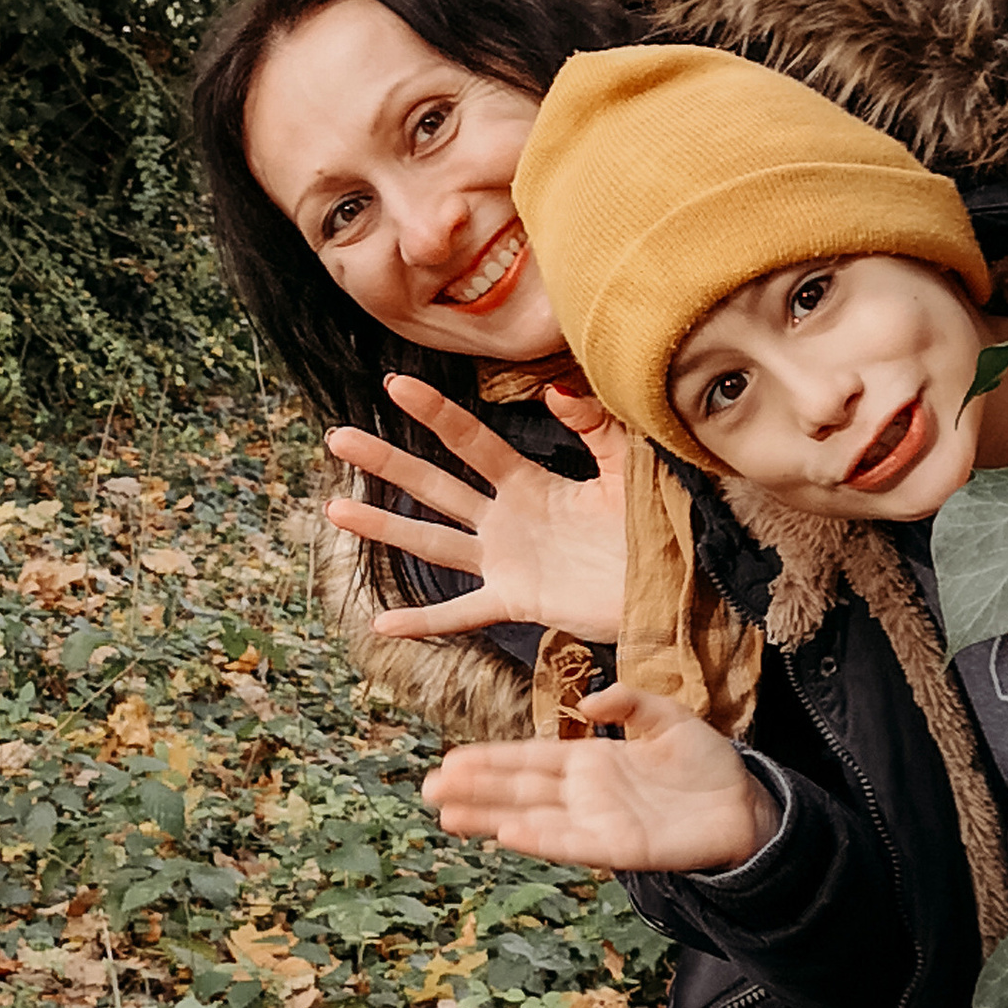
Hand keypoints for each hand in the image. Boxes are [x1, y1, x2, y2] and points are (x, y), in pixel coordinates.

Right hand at [324, 375, 629, 644]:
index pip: (470, 441)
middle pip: (433, 484)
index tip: (396, 383)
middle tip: (338, 437)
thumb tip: (554, 391)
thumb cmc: (652, 524)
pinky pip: (461, 612)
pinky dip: (424, 621)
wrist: (671, 585)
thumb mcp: (626, 466)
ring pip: (431, 541)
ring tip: (335, 508)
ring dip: (383, 525)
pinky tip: (383, 623)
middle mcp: (506, 520)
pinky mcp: (515, 601)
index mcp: (529, 483)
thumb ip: (594, 426)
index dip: (434, 412)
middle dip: (386, 461)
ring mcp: (504, 562)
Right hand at [421, 683, 774, 869]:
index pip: (528, 759)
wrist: (745, 806)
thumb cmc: (705, 763)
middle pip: (518, 790)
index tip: (450, 759)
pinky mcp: (619, 850)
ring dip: (491, 818)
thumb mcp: (665, 716)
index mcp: (588, 761)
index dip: (489, 760)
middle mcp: (584, 795)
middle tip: (428, 788)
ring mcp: (597, 824)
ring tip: (449, 815)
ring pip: (533, 819)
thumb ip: (627, 702)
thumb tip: (586, 703)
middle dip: (474, 789)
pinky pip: (571, 844)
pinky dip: (539, 839)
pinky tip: (507, 832)